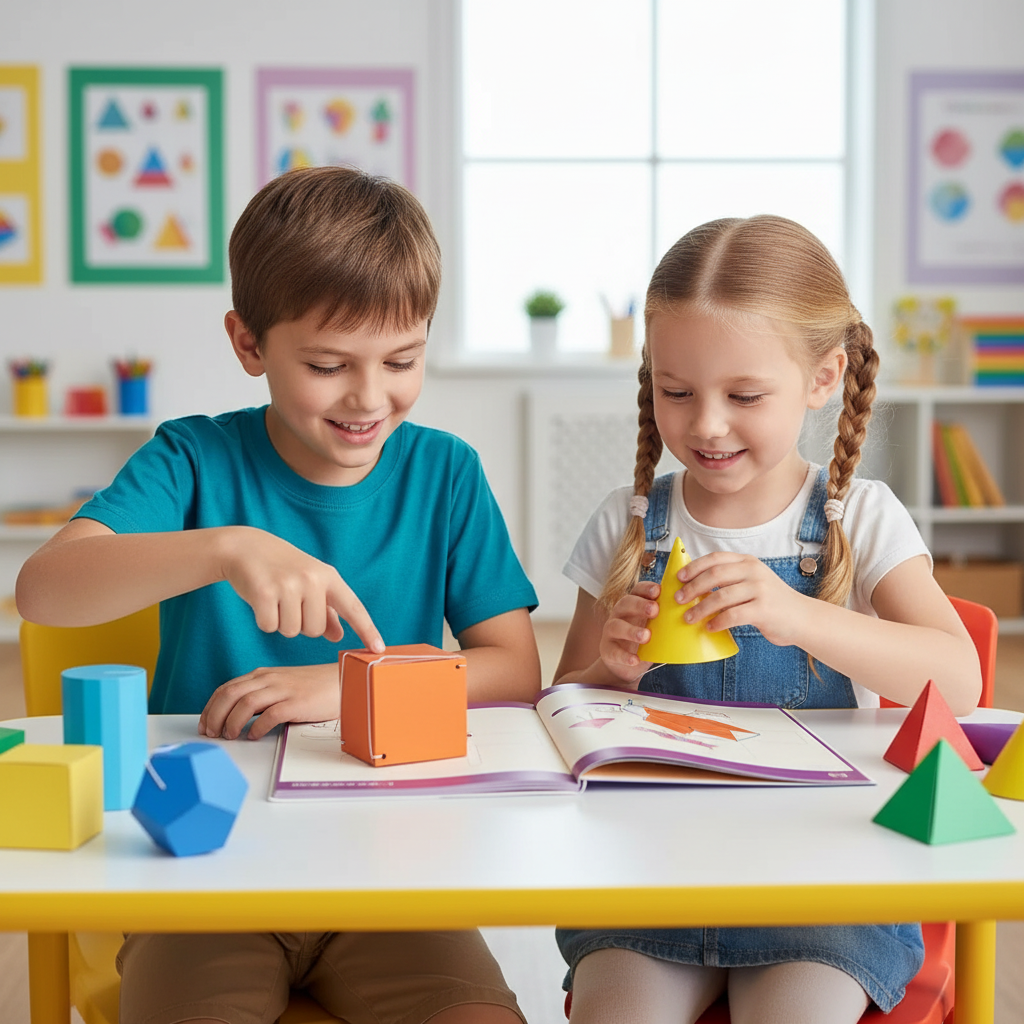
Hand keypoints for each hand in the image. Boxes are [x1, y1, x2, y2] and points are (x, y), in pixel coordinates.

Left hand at [198, 663, 340, 739]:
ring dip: (232, 722)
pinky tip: (254, 735)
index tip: (205, 724)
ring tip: (229, 736)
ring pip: (245, 703)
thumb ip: (262, 695)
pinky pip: (270, 715)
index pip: (227, 688)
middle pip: (230, 694)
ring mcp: (283, 689)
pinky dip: (257, 727)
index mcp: (264, 675)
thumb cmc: (315, 687)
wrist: (346, 681)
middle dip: (214, 715)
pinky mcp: (297, 702)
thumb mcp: (283, 685)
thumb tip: (238, 716)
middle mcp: (270, 679)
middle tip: (211, 734)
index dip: (210, 707)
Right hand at [219, 527, 383, 650]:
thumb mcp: (310, 582)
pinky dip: (264, 620)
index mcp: (329, 576)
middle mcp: (312, 579)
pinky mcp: (264, 592)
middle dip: (301, 624)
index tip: (379, 649)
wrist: (246, 547)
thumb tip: (338, 636)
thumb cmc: (282, 568)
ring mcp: (289, 585)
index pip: (353, 607)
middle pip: (314, 630)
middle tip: (289, 602)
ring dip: (282, 622)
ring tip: (275, 599)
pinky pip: (270, 627)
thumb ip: (326, 610)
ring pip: (292, 631)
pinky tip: (261, 601)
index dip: (367, 630)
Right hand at [598, 580, 660, 686]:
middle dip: (640, 605)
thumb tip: (695, 613)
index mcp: (633, 604)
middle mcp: (619, 614)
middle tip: (654, 610)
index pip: (637, 590)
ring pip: (616, 626)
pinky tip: (635, 659)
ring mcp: (611, 632)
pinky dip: (624, 656)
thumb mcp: (655, 625)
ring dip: (631, 630)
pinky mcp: (607, 650)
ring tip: (646, 636)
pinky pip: (614, 651)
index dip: (646, 589)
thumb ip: (667, 617)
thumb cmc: (645, 639)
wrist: (626, 663)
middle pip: (625, 603)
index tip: (658, 590)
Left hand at [675, 552, 809, 645]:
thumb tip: (694, 589)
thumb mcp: (752, 582)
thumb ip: (730, 581)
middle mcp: (754, 572)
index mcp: (748, 562)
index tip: (679, 577)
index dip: (694, 566)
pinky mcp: (764, 609)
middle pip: (714, 575)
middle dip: (692, 588)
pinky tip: (709, 627)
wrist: (802, 618)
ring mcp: (760, 589)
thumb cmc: (771, 602)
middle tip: (679, 599)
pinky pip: (733, 615)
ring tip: (689, 618)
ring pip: (720, 596)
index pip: (715, 558)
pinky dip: (717, 622)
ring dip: (700, 608)